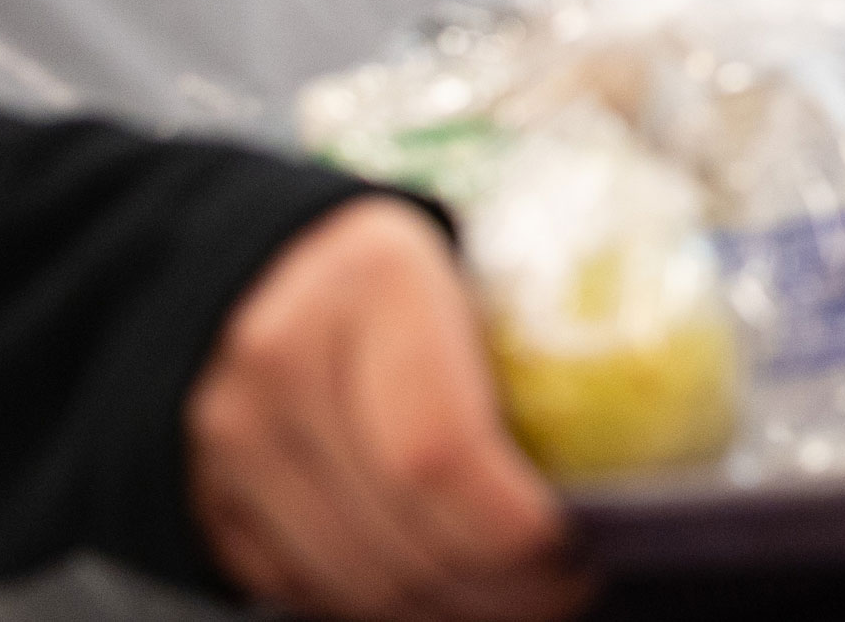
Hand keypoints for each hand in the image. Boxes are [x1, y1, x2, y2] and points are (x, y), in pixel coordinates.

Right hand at [188, 198, 584, 621]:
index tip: (579, 550)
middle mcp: (280, 359)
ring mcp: (223, 436)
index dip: (514, 530)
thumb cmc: (404, 268)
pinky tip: (437, 591)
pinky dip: (376, 607)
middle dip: (500, 589)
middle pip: (400, 535)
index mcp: (373, 282)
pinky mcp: (196, 495)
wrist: (251, 260)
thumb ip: (542, 338)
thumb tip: (649, 455)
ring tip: (514, 595)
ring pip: (351, 581)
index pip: (440, 453)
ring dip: (445, 612)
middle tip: (565, 587)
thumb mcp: (476, 259)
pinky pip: (297, 589)